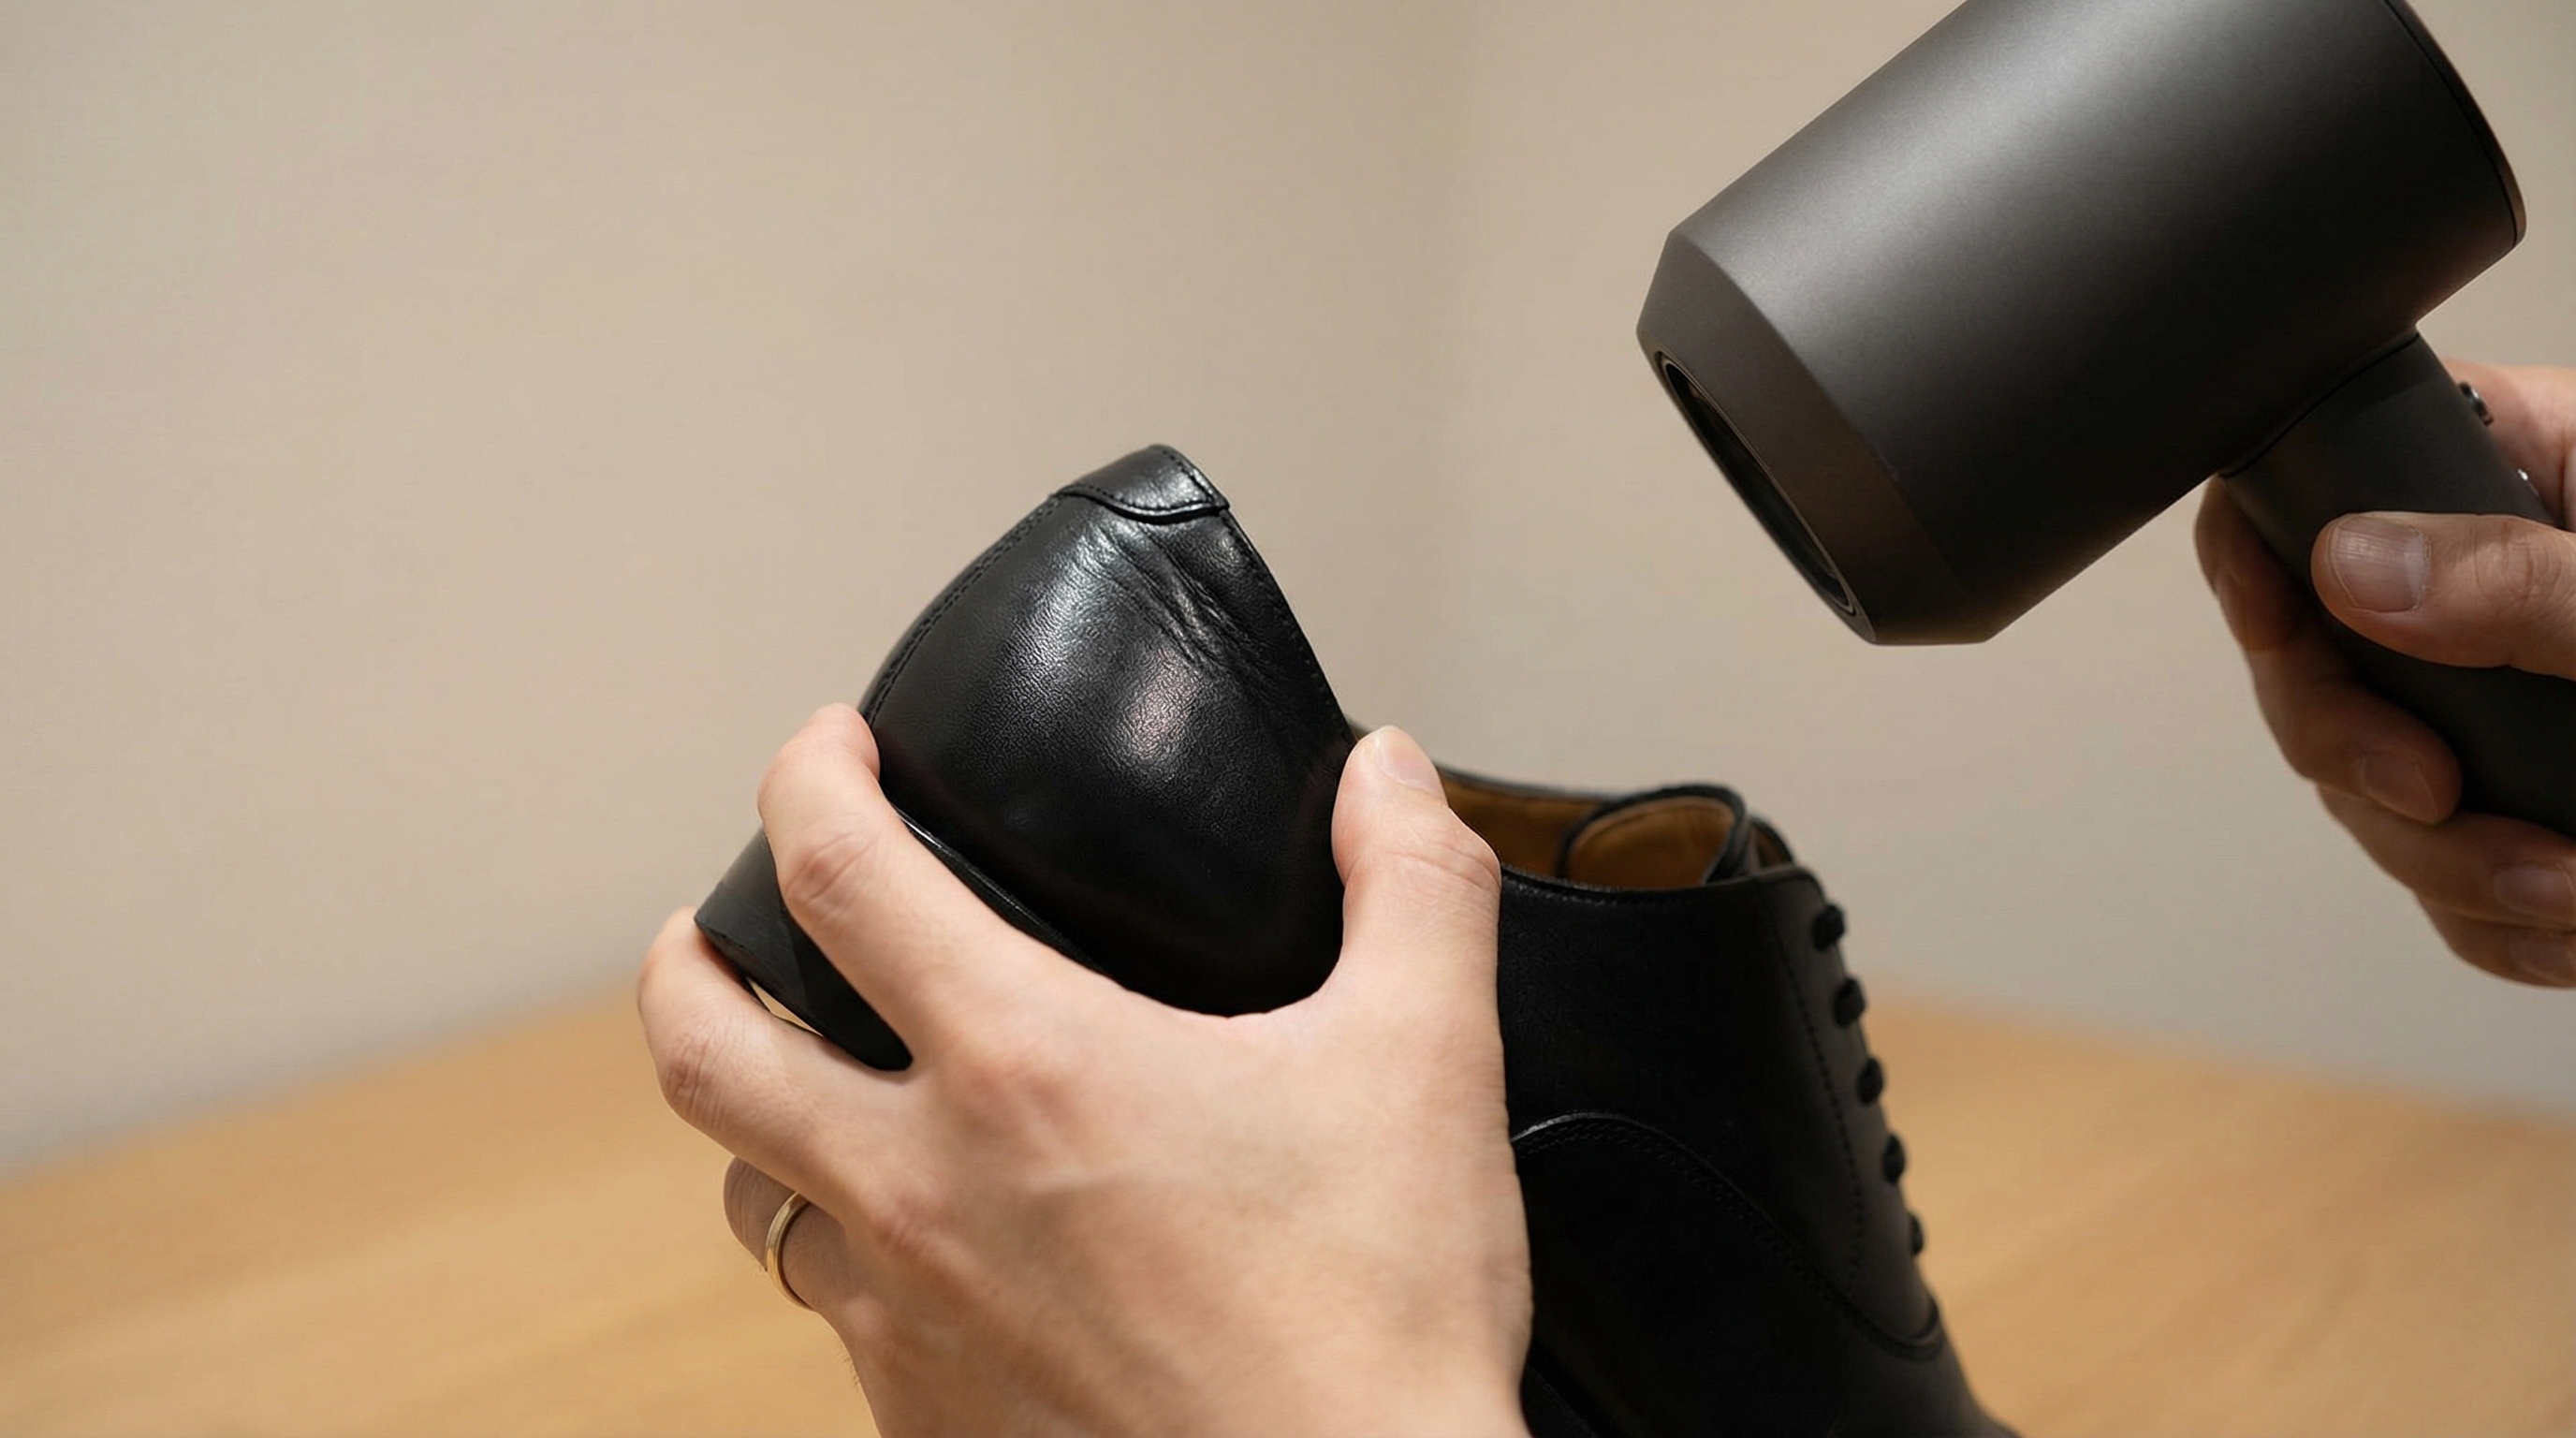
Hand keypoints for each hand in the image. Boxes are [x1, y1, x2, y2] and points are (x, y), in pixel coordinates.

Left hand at [638, 707, 1530, 1436]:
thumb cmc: (1375, 1317)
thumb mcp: (1428, 1061)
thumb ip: (1414, 884)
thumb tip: (1387, 771)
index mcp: (1024, 1068)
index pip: (836, 872)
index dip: (807, 777)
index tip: (831, 749)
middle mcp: (922, 1188)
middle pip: (701, 1046)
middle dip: (686, 961)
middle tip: (717, 923)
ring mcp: (904, 1319)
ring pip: (751, 1193)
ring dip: (762, 1121)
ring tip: (819, 1090)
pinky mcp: (925, 1424)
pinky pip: (837, 1321)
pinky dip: (856, 1260)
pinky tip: (935, 1255)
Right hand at [2195, 360, 2575, 988]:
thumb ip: (2526, 578)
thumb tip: (2348, 566)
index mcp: (2523, 470)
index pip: (2317, 471)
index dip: (2263, 554)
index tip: (2282, 628)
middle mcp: (2493, 578)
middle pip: (2317, 665)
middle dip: (2371, 766)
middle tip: (2449, 804)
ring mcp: (2503, 698)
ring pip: (2375, 789)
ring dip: (2452, 869)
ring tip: (2572, 896)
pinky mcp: (2534, 797)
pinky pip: (2450, 876)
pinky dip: (2496, 923)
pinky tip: (2570, 926)